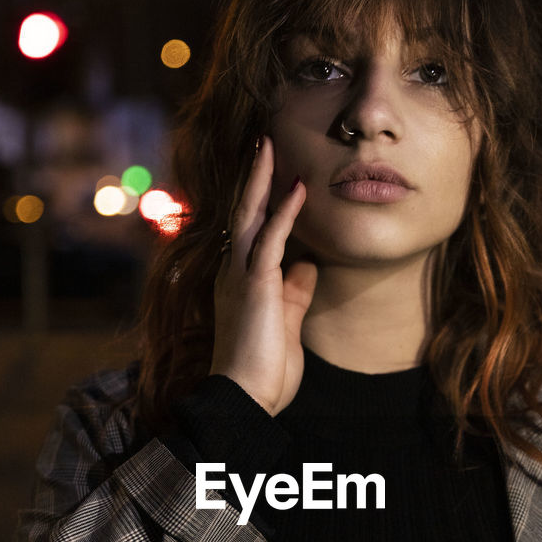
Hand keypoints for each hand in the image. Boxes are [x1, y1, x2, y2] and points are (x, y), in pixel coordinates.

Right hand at [209, 136, 317, 415]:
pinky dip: (284, 212)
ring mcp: (240, 277)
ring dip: (261, 180)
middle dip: (254, 177)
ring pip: (249, 216)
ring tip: (268, 145)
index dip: (260, 200)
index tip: (272, 172)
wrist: (246, 399)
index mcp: (239, 282)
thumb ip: (295, 292)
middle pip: (243, 213)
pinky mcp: (255, 285)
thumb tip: (308, 265)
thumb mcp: (285, 324)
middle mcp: (233, 273)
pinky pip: (270, 239)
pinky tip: (297, 187)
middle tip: (262, 142)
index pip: (250, 231)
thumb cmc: (264, 370)